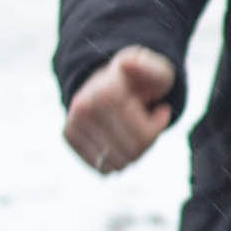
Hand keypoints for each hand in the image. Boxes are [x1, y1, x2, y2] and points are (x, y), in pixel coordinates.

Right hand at [62, 46, 175, 174]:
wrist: (110, 78)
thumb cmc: (141, 79)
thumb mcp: (157, 70)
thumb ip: (150, 68)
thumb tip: (128, 63)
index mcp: (107, 92)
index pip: (144, 136)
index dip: (159, 125)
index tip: (163, 108)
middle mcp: (84, 107)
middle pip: (131, 152)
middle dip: (148, 139)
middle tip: (151, 120)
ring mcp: (72, 122)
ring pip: (117, 163)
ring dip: (134, 151)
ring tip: (136, 127)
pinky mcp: (68, 136)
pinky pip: (101, 166)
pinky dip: (117, 157)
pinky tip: (121, 137)